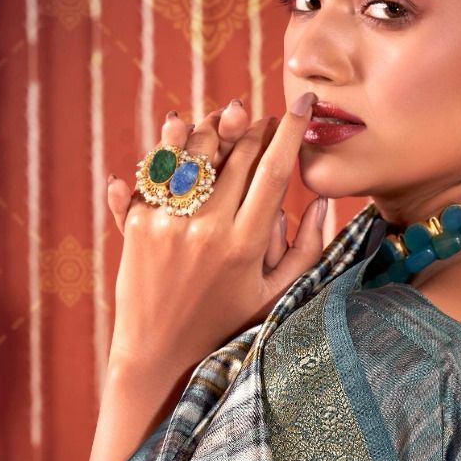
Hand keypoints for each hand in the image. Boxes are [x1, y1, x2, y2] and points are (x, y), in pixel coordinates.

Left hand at [104, 91, 326, 375]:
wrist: (159, 357)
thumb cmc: (226, 329)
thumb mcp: (275, 298)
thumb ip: (306, 251)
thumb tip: (323, 202)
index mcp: (244, 246)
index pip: (273, 171)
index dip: (290, 131)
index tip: (302, 103)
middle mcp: (206, 229)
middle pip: (234, 155)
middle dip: (253, 126)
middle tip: (263, 117)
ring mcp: (168, 224)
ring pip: (192, 153)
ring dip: (211, 128)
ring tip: (225, 120)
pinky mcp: (137, 225)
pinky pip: (153, 173)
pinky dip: (167, 150)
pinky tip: (180, 135)